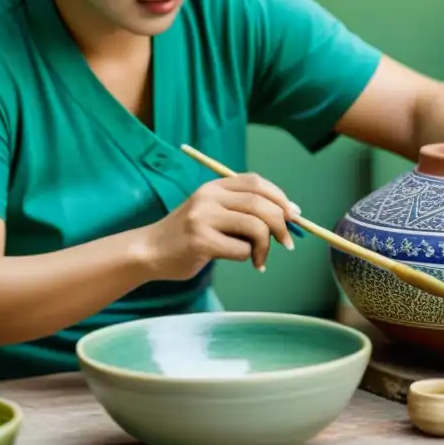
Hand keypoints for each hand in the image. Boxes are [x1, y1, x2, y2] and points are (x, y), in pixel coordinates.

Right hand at [138, 173, 299, 279]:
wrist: (149, 251)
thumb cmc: (187, 235)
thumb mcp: (211, 211)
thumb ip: (240, 210)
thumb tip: (286, 216)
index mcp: (214, 187)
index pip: (256, 182)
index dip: (280, 197)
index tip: (294, 215)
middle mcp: (208, 197)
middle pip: (261, 204)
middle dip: (281, 225)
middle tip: (287, 243)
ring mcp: (203, 218)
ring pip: (255, 227)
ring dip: (266, 246)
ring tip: (260, 259)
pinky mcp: (201, 241)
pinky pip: (241, 250)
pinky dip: (248, 258)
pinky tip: (243, 262)